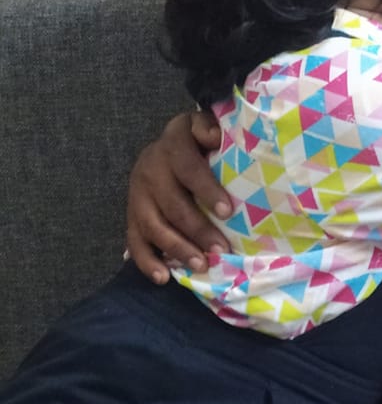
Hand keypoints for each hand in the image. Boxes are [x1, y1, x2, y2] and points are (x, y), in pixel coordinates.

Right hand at [125, 111, 228, 283]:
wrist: (170, 143)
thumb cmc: (200, 140)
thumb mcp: (205, 125)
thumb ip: (209, 128)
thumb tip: (216, 136)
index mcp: (172, 144)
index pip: (188, 168)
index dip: (207, 190)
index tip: (227, 212)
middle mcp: (150, 168)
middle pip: (171, 203)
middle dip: (198, 229)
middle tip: (222, 250)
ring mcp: (137, 193)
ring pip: (152, 225)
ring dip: (177, 248)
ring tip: (201, 265)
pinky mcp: (131, 214)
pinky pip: (134, 241)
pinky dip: (147, 261)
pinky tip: (163, 277)